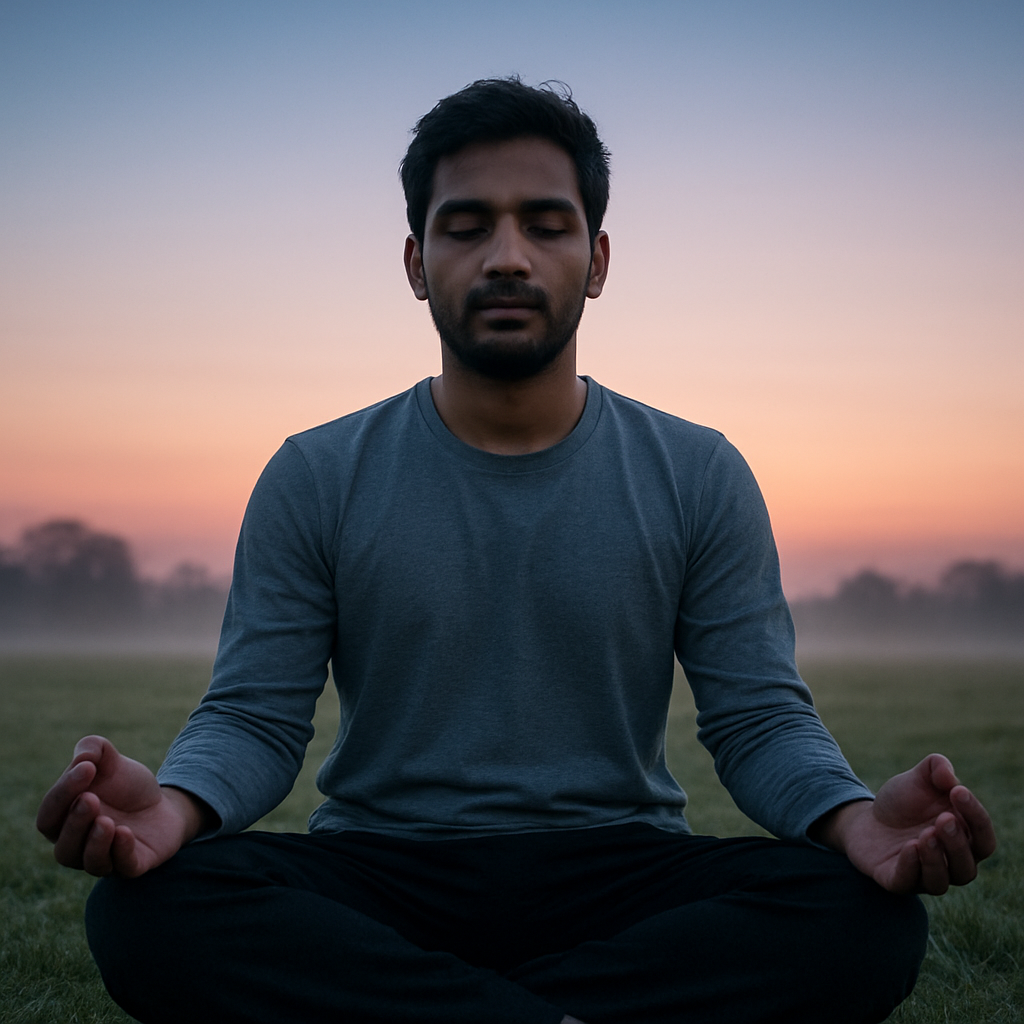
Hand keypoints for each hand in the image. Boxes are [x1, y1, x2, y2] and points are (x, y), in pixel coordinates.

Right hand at [36, 735, 212, 877]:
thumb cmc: (127, 787)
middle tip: (91, 798)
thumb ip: (93, 750)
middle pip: (64, 847)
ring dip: (94, 843)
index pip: (50, 816)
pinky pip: (123, 867)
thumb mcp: (112, 762)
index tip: (87, 768)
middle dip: (75, 823)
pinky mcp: (134, 865)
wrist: (163, 805)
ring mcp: (107, 859)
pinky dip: (121, 852)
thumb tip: (83, 755)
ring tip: (106, 821)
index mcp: (65, 821)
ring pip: (89, 863)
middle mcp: (80, 846)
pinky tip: (125, 832)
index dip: (62, 793)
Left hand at [812, 753, 996, 894]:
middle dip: (957, 843)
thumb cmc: (902, 802)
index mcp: (963, 839)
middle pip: (967, 866)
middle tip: (943, 819)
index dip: (976, 816)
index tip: (958, 791)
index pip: (983, 837)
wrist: (865, 819)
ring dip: (937, 859)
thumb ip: (936, 768)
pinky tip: (909, 847)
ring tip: (925, 834)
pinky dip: (911, 867)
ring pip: (942, 882)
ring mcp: (923, 875)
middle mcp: (949, 863)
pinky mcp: (896, 881)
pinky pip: (908, 883)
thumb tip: (948, 776)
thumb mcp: (918, 778)